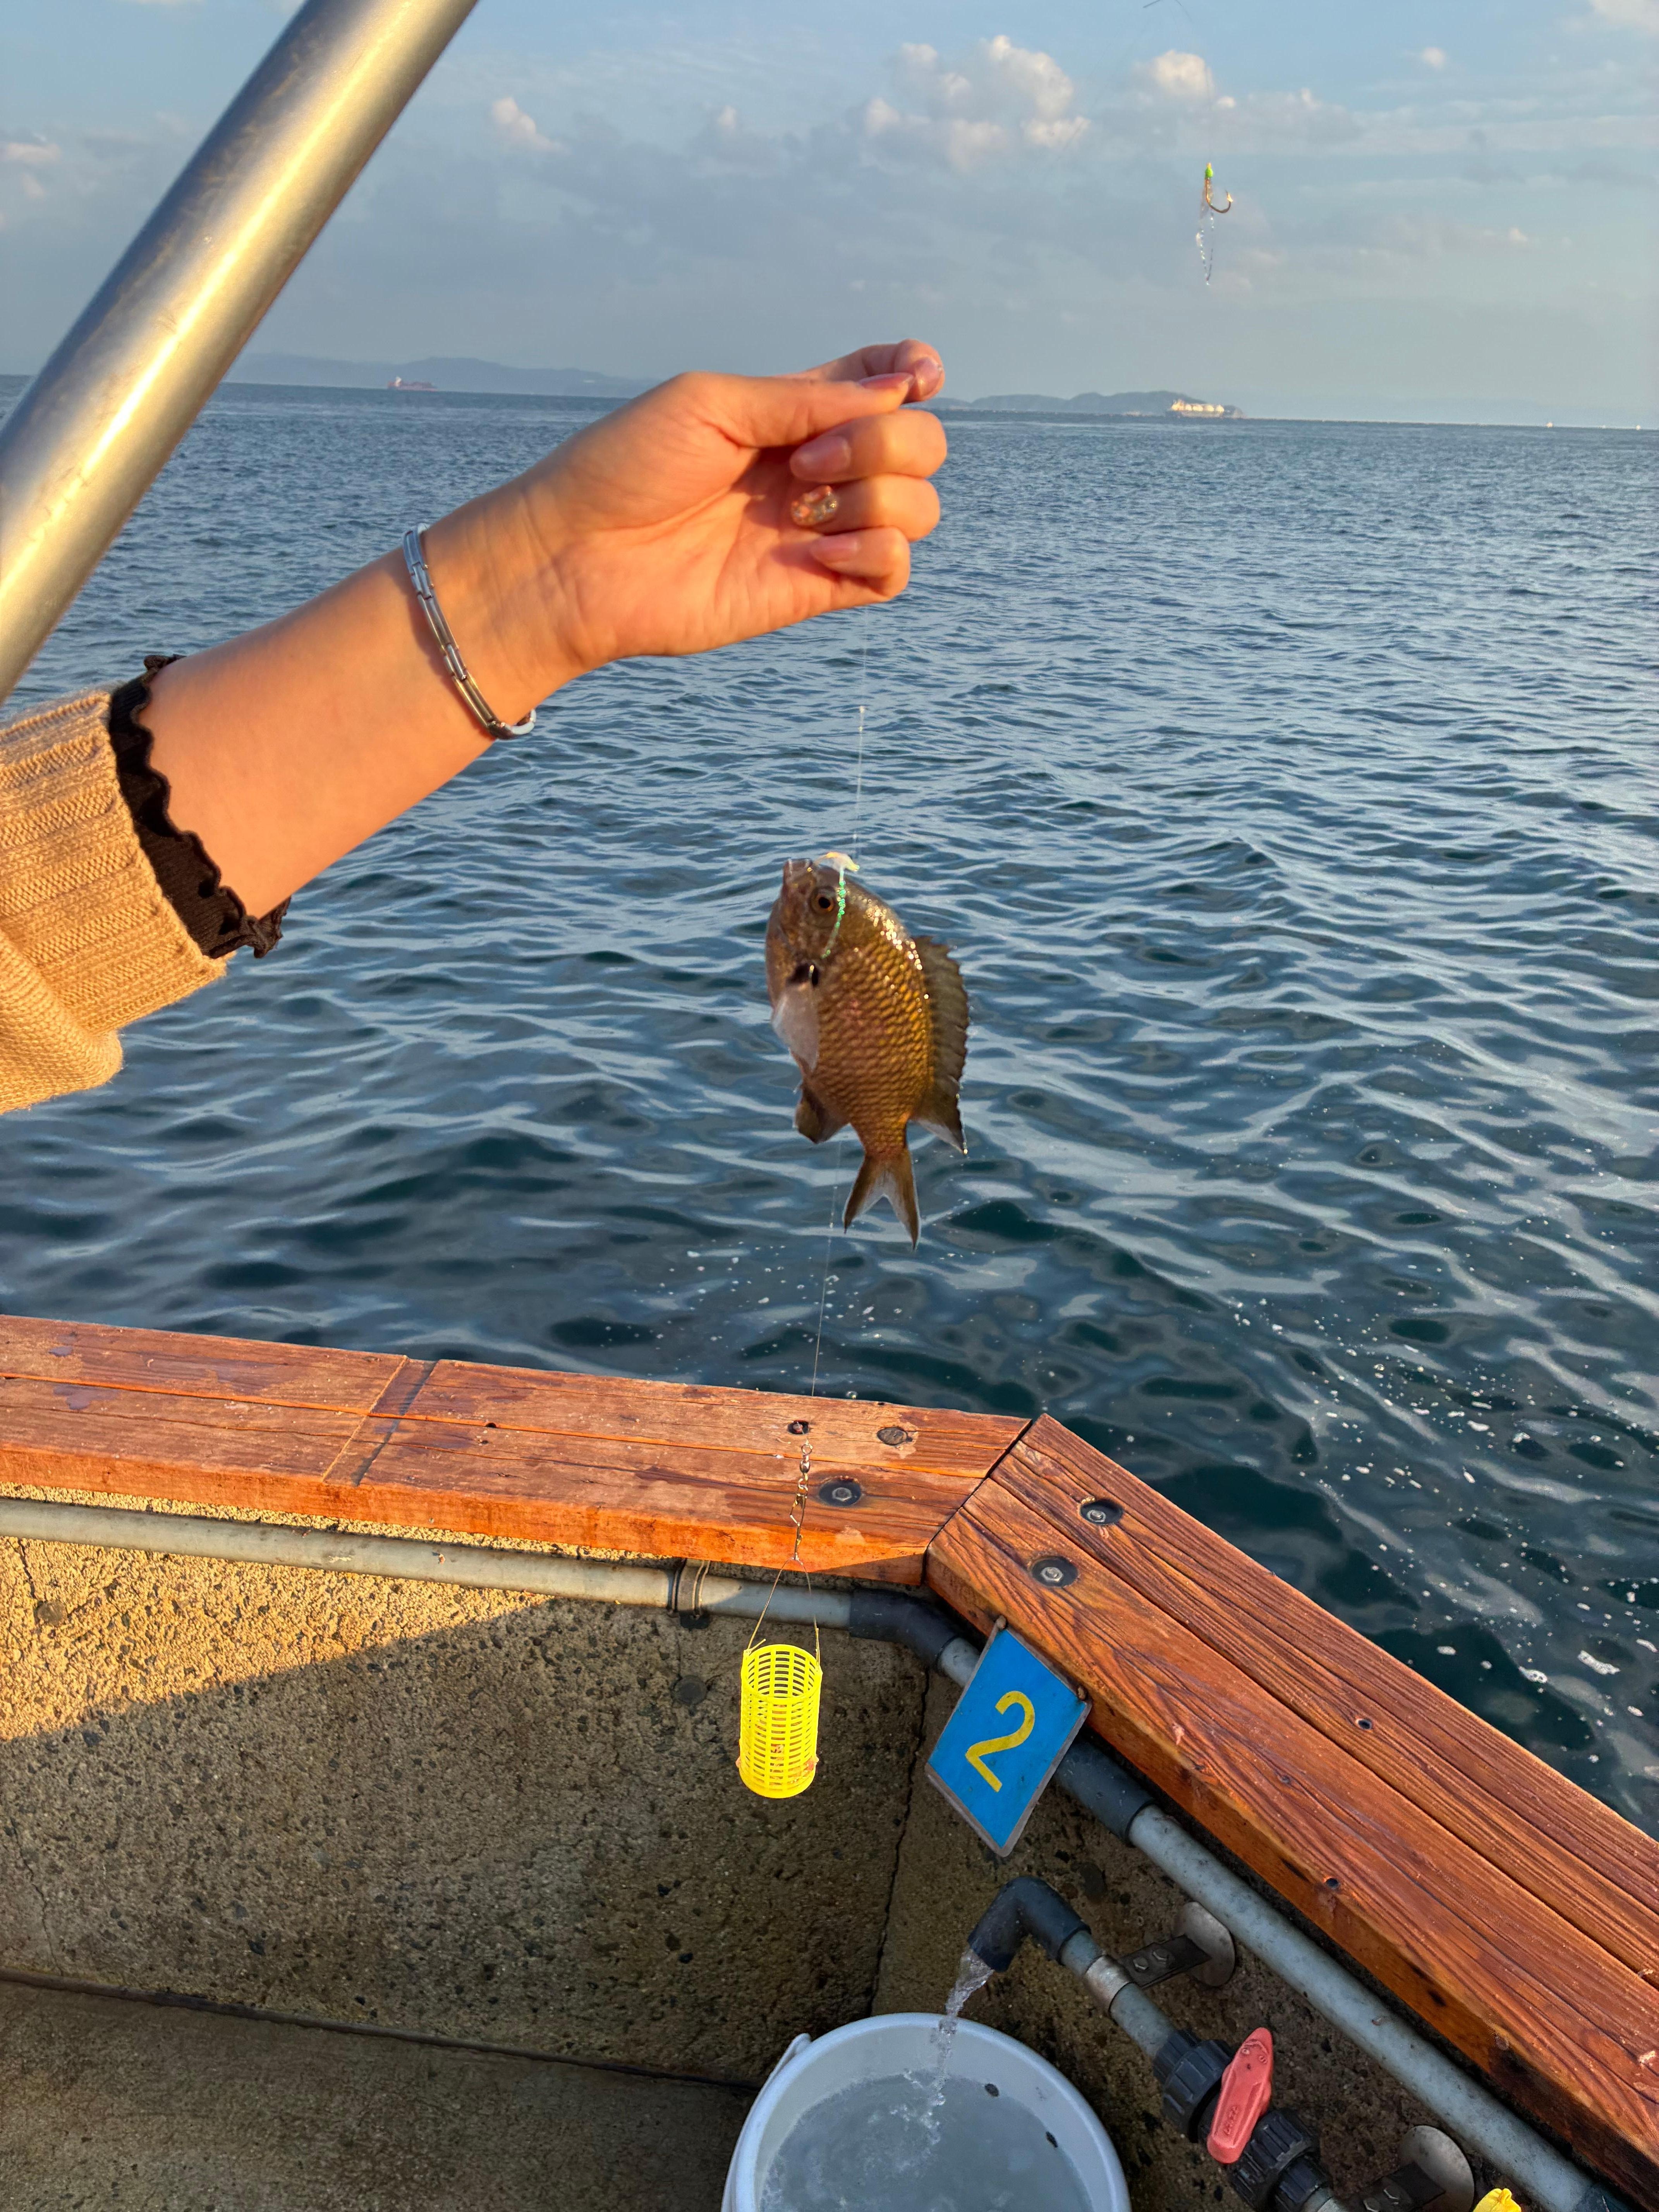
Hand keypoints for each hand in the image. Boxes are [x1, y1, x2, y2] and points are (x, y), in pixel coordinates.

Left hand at [430, 340, 947, 705]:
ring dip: (880, 496)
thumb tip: (900, 394)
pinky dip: (878, 552)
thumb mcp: (712, 404)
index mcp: (791, 412)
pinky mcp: (815, 590)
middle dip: (887, 442)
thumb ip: (806, 398)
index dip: (914, 373)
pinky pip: (895, 571)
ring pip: (918, 508)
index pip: (883, 383)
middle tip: (805, 462)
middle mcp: (817, 469)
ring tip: (802, 507)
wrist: (577, 560)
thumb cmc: (624, 469)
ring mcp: (820, 531)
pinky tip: (822, 551)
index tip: (917, 376)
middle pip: (919, 445)